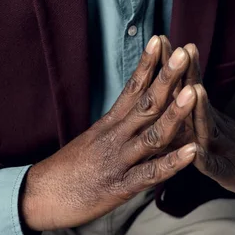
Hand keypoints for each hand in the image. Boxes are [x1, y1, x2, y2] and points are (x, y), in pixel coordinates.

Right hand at [21, 36, 197, 231]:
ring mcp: (119, 160)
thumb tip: (139, 109)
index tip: (159, 39)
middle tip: (183, 53)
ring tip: (194, 93)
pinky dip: (173, 163)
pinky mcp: (121, 187)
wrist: (39, 195)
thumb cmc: (68, 167)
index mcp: (109, 123)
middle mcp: (116, 136)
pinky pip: (151, 173)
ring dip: (175, 114)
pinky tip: (192, 151)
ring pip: (153, 134)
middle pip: (146, 103)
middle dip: (167, 78)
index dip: (147, 63)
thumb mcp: (93, 138)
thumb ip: (119, 125)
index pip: (132, 86)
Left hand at [160, 36, 234, 194]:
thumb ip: (181, 101)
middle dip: (187, 72)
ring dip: (201, 108)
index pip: (182, 82)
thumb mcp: (200, 118)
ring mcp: (217, 145)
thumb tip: (157, 77)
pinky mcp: (224, 171)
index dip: (172, 63)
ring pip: (206, 125)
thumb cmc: (222, 141)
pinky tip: (198, 152)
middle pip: (195, 96)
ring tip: (196, 90)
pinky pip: (213, 165)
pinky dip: (205, 159)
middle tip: (182, 49)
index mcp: (196, 112)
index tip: (161, 40)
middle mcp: (207, 122)